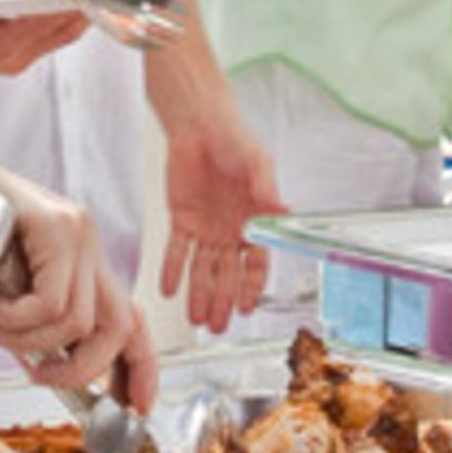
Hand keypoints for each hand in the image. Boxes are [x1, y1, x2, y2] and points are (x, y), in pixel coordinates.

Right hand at [0, 0, 89, 79]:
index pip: (30, 27)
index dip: (54, 7)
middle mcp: (11, 57)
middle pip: (57, 29)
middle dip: (78, 3)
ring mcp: (21, 56)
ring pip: (64, 33)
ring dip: (83, 8)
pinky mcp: (26, 50)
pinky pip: (59, 32)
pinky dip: (74, 13)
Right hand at [0, 165, 158, 410]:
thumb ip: (25, 325)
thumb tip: (43, 365)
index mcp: (77, 257)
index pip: (127, 318)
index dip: (137, 367)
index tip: (133, 404)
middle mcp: (86, 242)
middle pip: (122, 325)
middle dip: (87, 370)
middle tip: (40, 378)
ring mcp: (75, 231)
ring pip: (80, 322)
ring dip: (29, 342)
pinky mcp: (55, 225)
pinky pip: (51, 302)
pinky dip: (15, 319)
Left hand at [158, 108, 276, 327]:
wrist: (199, 125)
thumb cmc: (235, 140)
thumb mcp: (258, 163)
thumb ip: (267, 188)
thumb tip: (282, 208)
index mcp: (254, 223)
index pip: (255, 264)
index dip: (250, 288)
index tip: (246, 309)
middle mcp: (230, 232)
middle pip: (226, 275)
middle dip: (222, 302)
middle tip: (218, 327)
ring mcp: (205, 229)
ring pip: (201, 270)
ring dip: (198, 294)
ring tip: (196, 319)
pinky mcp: (181, 220)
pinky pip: (175, 251)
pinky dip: (172, 270)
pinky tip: (169, 290)